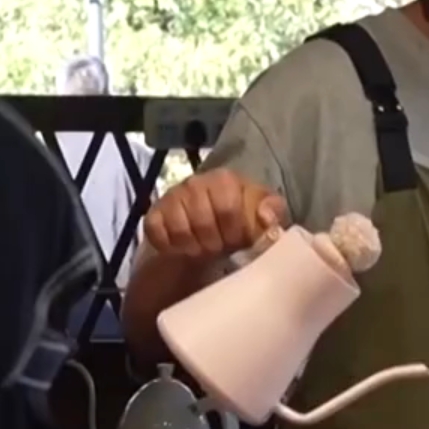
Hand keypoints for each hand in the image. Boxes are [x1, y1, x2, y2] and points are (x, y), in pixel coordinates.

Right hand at [143, 170, 286, 260]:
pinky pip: (157, 233)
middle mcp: (195, 183)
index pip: (228, 208)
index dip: (235, 232)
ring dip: (195, 248)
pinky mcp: (154, 214)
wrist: (215, 231)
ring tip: (205, 249)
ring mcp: (172, 197)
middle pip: (203, 222)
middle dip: (215, 243)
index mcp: (225, 179)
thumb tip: (264, 216)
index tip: (239, 242)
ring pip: (180, 231)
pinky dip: (171, 248)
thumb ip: (274, 212)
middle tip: (221, 248)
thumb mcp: (266, 217)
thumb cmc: (243, 222)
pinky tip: (184, 248)